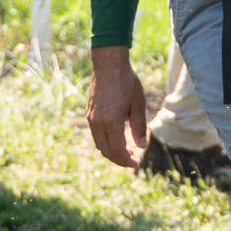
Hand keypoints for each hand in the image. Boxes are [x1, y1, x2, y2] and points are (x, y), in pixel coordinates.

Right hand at [87, 46, 148, 168]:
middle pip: (106, 151)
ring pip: (99, 144)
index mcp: (110, 123)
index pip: (117, 150)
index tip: (136, 163)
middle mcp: (98, 123)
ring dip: (112, 152)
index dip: (126, 160)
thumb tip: (141, 146)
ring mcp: (91, 119)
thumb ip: (139, 127)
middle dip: (119, 159)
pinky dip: (105, 142)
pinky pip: (96, 135)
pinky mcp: (89, 114)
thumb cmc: (126, 83)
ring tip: (126, 151)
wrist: (108, 66)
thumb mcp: (138, 105)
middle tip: (133, 160)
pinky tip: (117, 139)